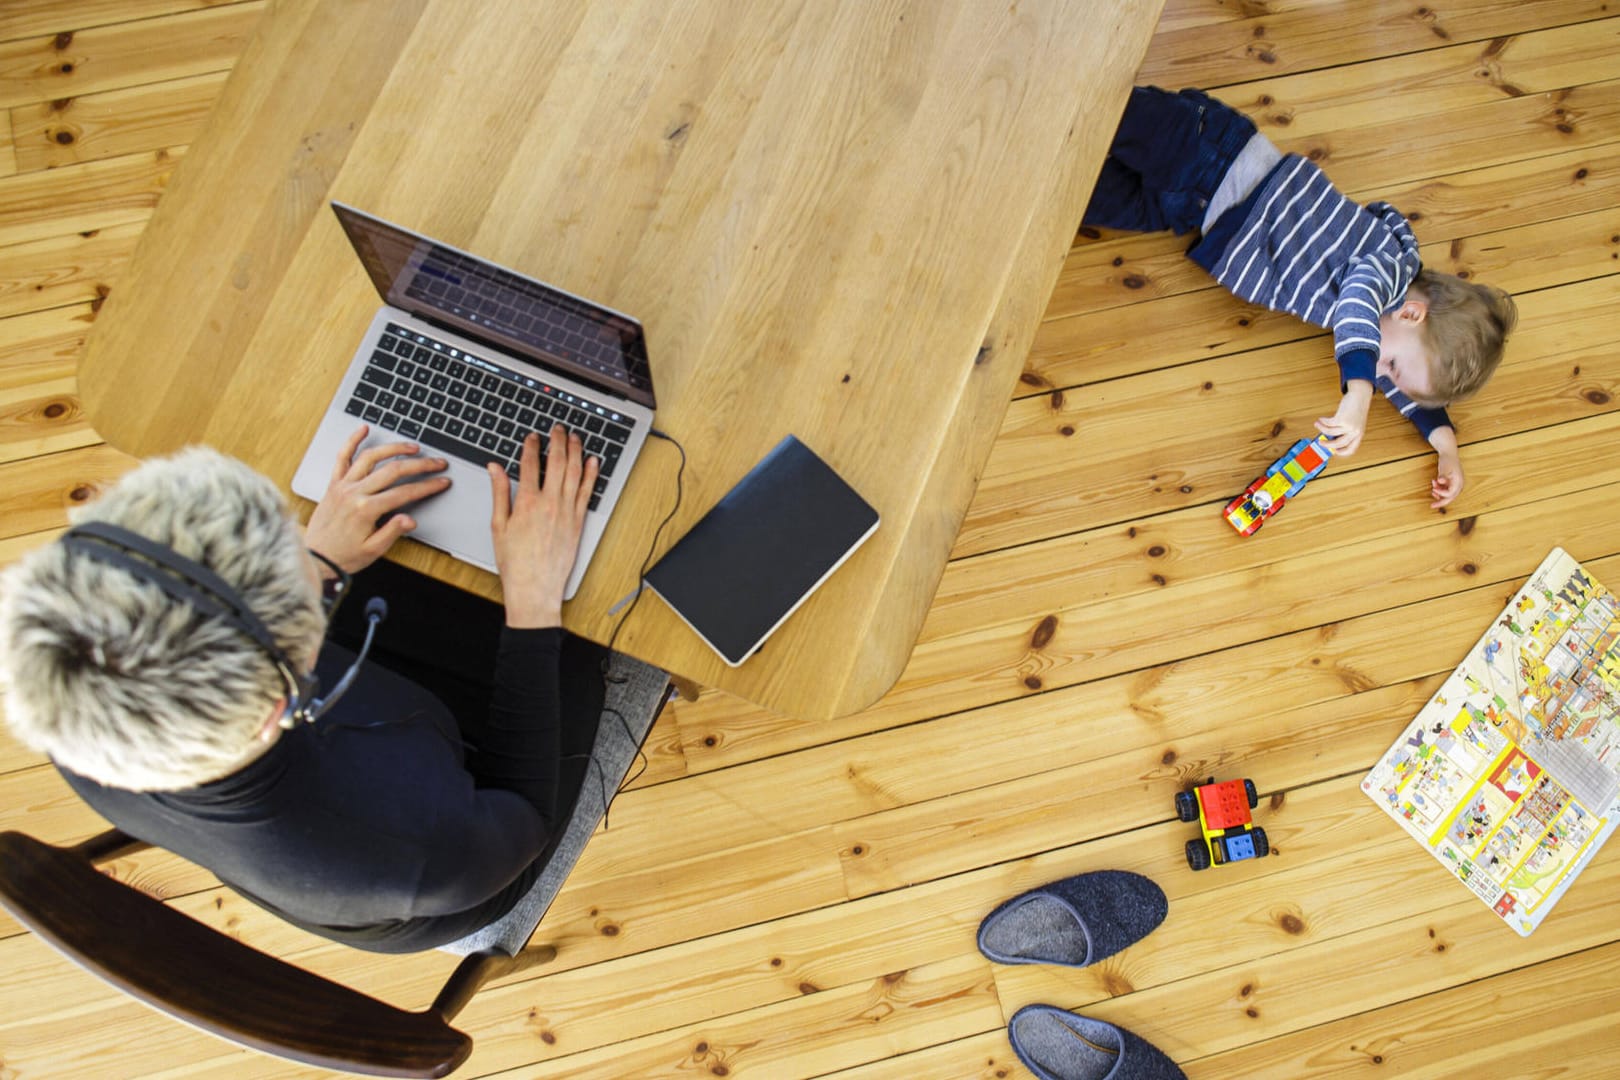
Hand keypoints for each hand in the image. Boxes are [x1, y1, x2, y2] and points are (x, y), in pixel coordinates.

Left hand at [305, 425, 450, 572]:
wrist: (315, 558)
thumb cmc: (344, 556)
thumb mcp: (374, 550)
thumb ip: (392, 532)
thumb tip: (410, 519)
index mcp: (366, 510)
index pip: (405, 492)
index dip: (428, 486)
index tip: (442, 482)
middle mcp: (354, 493)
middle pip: (393, 470)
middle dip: (420, 465)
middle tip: (437, 462)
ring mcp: (343, 486)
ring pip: (371, 457)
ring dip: (393, 448)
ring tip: (412, 447)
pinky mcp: (333, 484)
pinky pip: (342, 457)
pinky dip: (352, 441)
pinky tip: (363, 429)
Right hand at [489, 425, 598, 627]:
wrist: (535, 586)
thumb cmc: (515, 561)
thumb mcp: (498, 525)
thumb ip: (499, 493)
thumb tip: (495, 469)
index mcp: (526, 502)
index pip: (529, 464)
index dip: (531, 446)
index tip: (532, 437)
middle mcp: (550, 503)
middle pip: (556, 462)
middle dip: (557, 441)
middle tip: (557, 429)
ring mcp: (567, 512)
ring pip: (574, 473)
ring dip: (576, 452)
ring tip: (575, 437)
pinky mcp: (579, 522)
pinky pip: (587, 492)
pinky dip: (591, 474)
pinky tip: (593, 462)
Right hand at [1315, 382, 1372, 456]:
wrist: (1360, 396)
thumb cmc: (1356, 409)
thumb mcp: (1354, 423)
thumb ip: (1346, 431)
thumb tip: (1330, 438)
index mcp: (1359, 435)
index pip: (1351, 449)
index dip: (1341, 452)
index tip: (1334, 451)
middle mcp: (1355, 432)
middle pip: (1338, 444)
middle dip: (1327, 444)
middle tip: (1320, 442)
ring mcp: (1349, 426)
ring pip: (1330, 432)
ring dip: (1321, 429)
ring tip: (1317, 424)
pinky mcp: (1342, 419)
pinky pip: (1328, 424)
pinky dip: (1322, 421)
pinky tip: (1321, 419)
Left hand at [1429, 425, 1463, 509]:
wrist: (1449, 454)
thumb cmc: (1448, 460)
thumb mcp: (1444, 468)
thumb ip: (1442, 476)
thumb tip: (1441, 481)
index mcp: (1458, 481)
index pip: (1451, 493)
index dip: (1442, 493)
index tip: (1434, 489)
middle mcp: (1458, 484)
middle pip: (1450, 497)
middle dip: (1441, 502)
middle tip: (1432, 505)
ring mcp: (1455, 484)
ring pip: (1447, 495)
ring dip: (1439, 493)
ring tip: (1433, 487)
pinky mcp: (1451, 483)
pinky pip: (1445, 490)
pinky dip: (1439, 489)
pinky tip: (1434, 483)